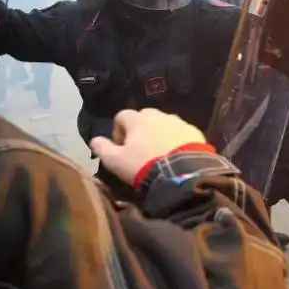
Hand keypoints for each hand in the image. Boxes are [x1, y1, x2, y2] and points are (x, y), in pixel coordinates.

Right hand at [89, 108, 206, 183]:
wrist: (182, 173)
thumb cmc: (143, 166)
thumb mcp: (115, 161)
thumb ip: (102, 148)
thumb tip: (94, 140)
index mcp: (137, 119)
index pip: (122, 116)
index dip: (118, 131)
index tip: (121, 148)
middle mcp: (158, 114)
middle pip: (144, 117)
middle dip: (140, 130)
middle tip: (140, 150)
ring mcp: (178, 122)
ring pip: (164, 123)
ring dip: (159, 134)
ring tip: (159, 154)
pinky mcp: (194, 131)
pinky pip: (181, 132)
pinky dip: (176, 140)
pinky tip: (176, 155)